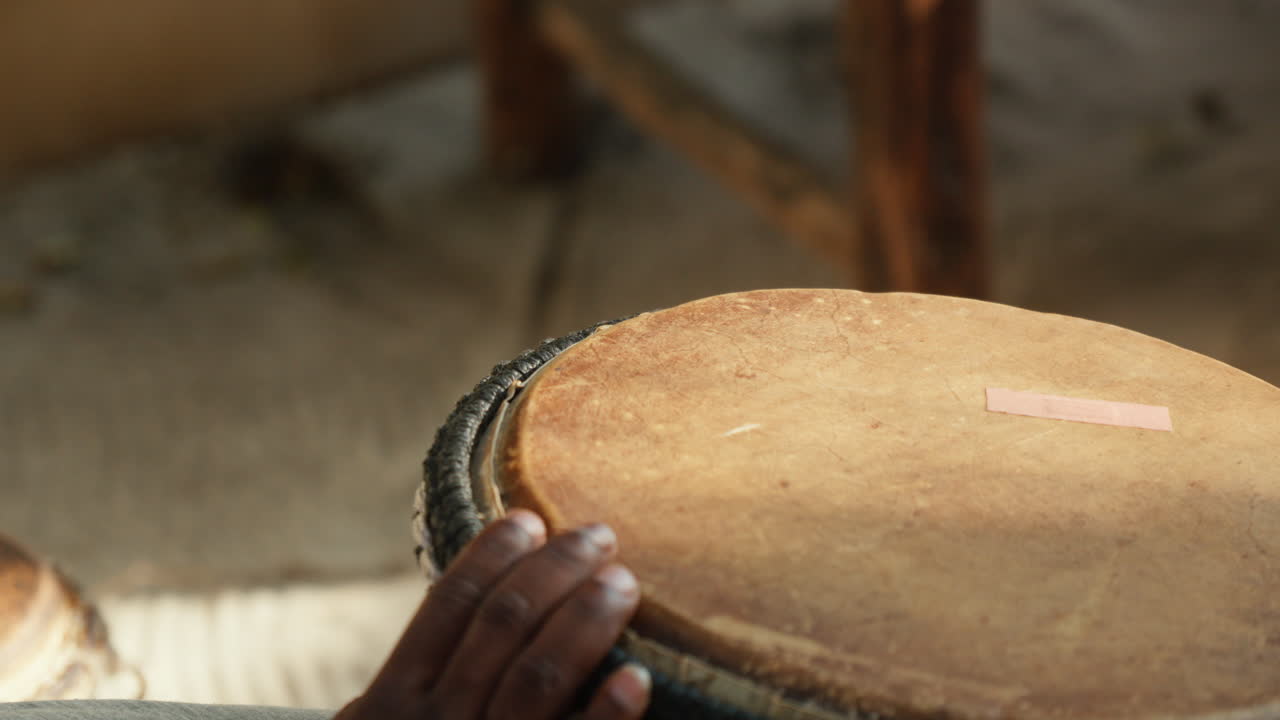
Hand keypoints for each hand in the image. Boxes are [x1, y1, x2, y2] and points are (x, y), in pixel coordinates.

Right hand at [334, 510, 649, 719]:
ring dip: (585, 619)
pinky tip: (635, 679)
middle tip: (600, 537)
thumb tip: (473, 604)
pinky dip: (603, 714)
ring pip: (535, 674)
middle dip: (555, 571)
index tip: (531, 518)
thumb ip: (414, 686)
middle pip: (501, 624)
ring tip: (622, 583)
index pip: (449, 605)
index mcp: (392, 704)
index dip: (493, 555)